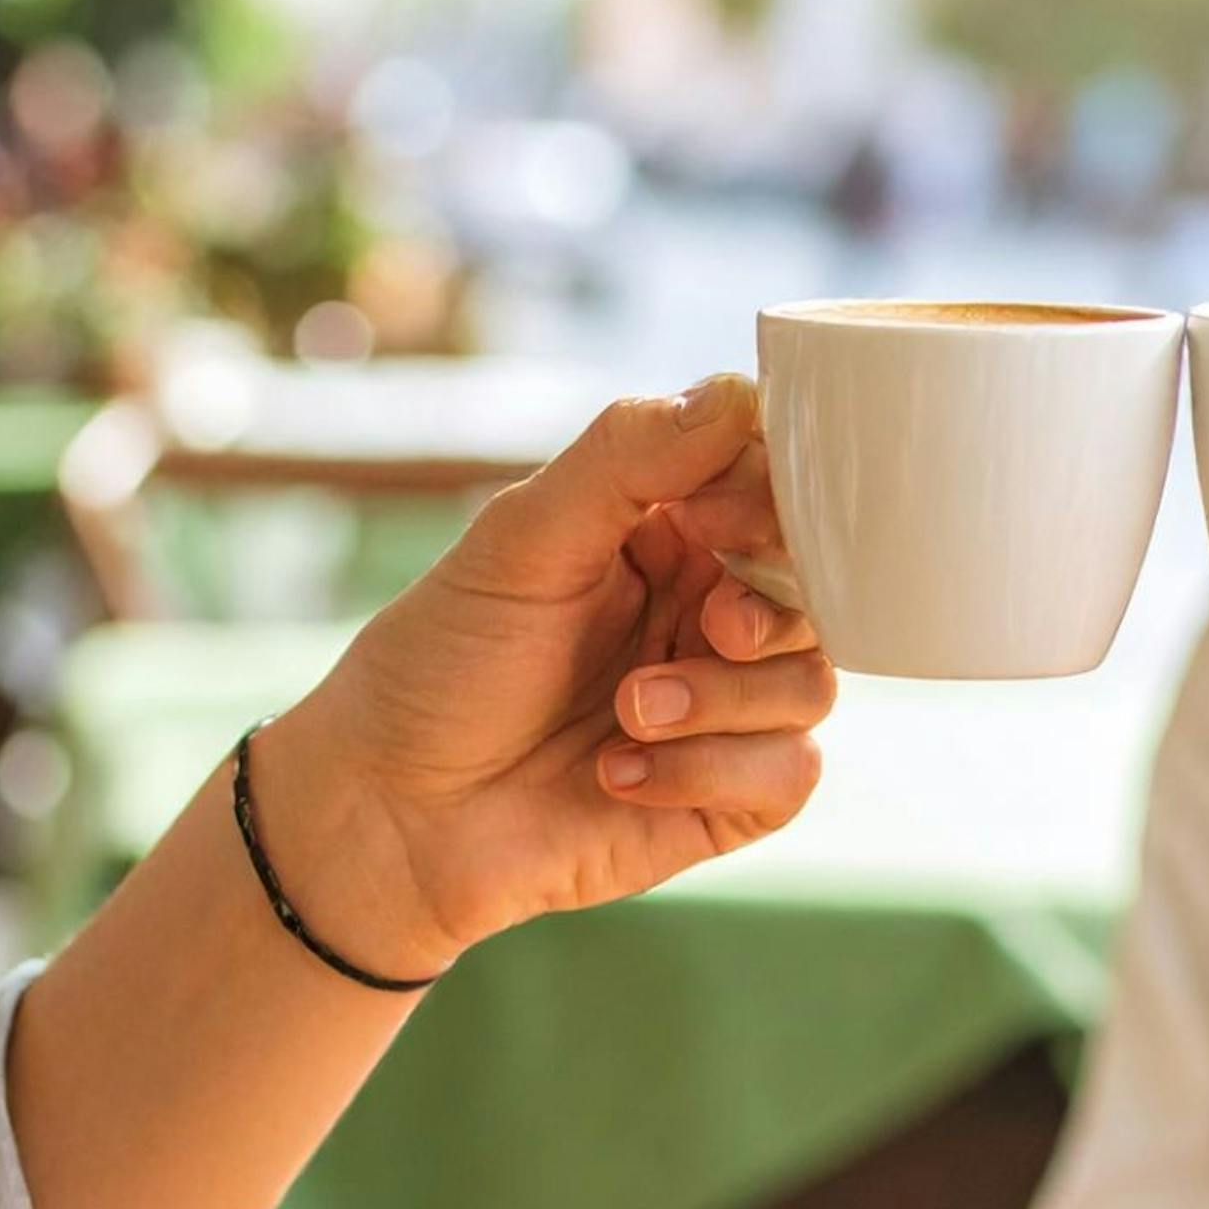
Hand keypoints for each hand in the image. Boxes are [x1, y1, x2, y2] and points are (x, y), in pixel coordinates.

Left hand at [250, 375, 831, 976]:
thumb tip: (741, 391)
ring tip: (628, 715)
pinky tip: (618, 775)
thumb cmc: (438, 667)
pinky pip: (789, 772)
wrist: (388, 817)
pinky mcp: (726, 798)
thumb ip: (628, 456)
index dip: (772, 501)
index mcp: (667, 537)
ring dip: (723, 701)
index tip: (711, 522)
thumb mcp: (521, 539)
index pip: (773, 488)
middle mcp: (705, 615)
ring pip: (813, 682)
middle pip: (819, 589)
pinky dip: (709, 771)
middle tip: (709, 628)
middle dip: (771, 610)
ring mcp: (723, 709)